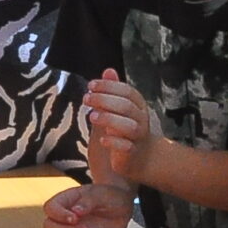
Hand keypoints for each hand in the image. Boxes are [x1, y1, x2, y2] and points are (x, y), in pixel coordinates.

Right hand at [42, 182, 132, 227]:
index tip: (75, 218)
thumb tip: (76, 211)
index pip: (51, 208)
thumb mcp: (102, 195)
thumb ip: (89, 201)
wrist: (121, 208)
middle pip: (49, 226)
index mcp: (66, 200)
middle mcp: (62, 216)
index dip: (59, 215)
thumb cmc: (109, 197)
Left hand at [82, 70, 160, 184]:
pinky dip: (114, 142)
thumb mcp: (118, 108)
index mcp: (138, 105)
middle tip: (86, 98)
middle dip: (104, 100)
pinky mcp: (133, 152)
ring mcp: (139, 136)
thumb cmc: (125, 128)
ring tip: (92, 117)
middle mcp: (141, 119)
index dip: (108, 86)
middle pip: (126, 106)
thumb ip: (112, 91)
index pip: (126, 91)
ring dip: (109, 119)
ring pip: (129, 126)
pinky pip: (127, 147)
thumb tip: (108, 70)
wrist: (141, 156)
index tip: (91, 85)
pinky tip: (102, 139)